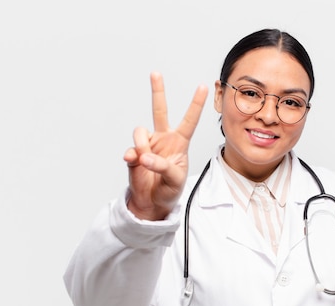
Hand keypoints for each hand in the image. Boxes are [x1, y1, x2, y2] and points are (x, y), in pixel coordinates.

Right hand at [123, 72, 207, 219]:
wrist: (152, 202)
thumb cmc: (170, 189)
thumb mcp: (174, 179)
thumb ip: (162, 166)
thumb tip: (144, 155)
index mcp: (180, 143)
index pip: (190, 120)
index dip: (196, 104)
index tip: (203, 87)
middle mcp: (163, 139)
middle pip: (160, 110)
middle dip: (158, 91)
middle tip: (156, 73)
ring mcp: (147, 145)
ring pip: (141, 131)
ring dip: (142, 144)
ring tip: (145, 160)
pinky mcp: (134, 153)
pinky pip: (130, 148)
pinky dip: (131, 156)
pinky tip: (134, 163)